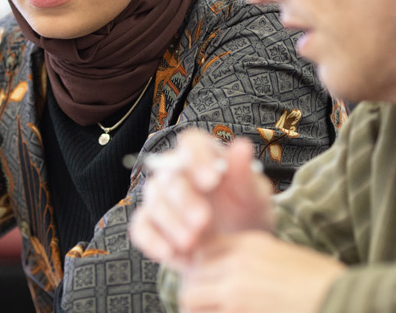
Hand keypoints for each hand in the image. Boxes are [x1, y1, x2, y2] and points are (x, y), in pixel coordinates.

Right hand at [129, 129, 273, 268]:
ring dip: (171, 222)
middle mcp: (177, 172)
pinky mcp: (151, 224)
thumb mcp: (254, 196)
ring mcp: (161, 198)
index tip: (212, 180)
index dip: (197, 158)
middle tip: (203, 219)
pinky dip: (152, 240)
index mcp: (203, 156)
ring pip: (155, 201)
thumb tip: (242, 146)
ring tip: (193, 242)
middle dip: (185, 198)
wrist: (238, 250)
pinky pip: (141, 227)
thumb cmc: (246, 214)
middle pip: (170, 175)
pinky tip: (169, 252)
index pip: (191, 143)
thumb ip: (245, 174)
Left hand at [178, 231, 345, 312]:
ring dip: (197, 308)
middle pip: (192, 275)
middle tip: (207, 305)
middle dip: (196, 292)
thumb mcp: (282, 256)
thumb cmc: (320, 283)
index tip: (205, 282)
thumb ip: (251, 259)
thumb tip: (227, 272)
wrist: (341, 300)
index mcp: (250, 244)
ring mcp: (235, 291)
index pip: (204, 250)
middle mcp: (237, 264)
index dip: (201, 269)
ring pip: (190, 298)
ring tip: (213, 312)